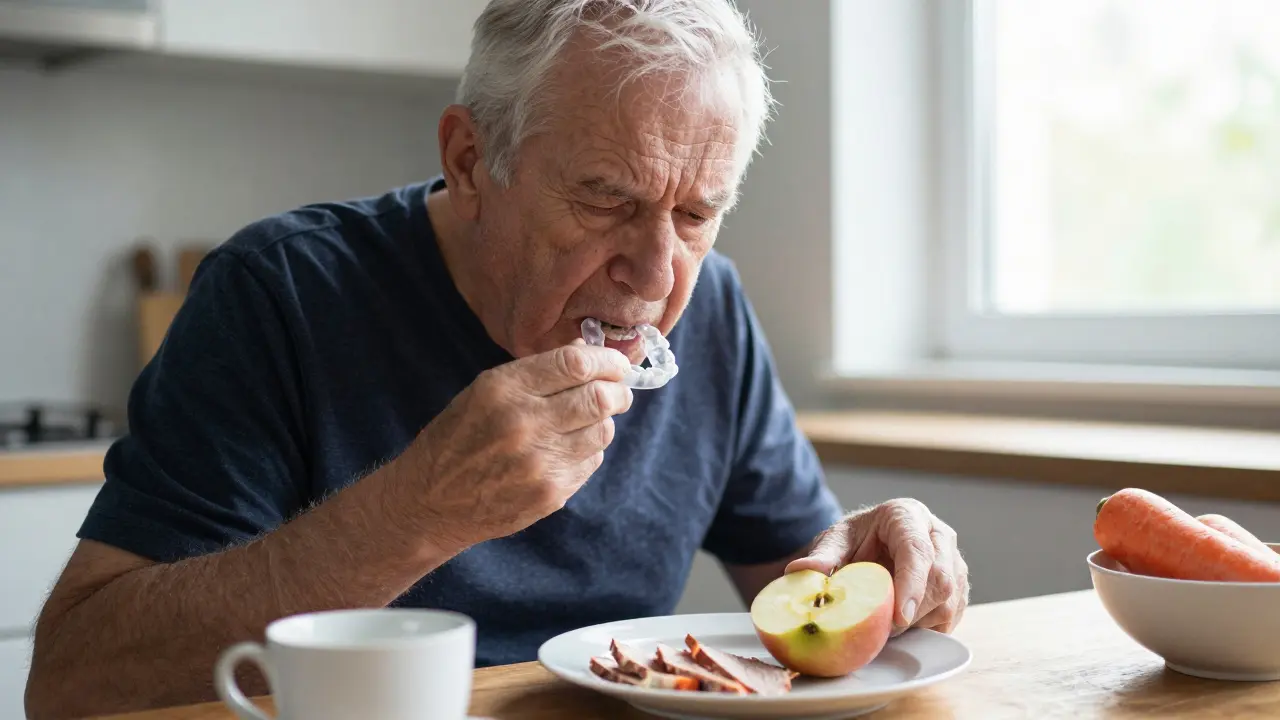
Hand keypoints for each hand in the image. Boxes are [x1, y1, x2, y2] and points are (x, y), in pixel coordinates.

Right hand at [394, 340, 633, 549]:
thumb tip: (590, 354)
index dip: (607, 361)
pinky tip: (563, 452)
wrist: (431, 502)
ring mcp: (539, 462)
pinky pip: (590, 462)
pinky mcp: (550, 492)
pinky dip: (586, 452)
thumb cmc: (459, 439)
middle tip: (617, 392)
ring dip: (602, 422)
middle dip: (618, 392)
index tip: (616, 364)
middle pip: (599, 397)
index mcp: (503, 389)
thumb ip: (536, 373)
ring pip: (602, 431)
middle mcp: (522, 423)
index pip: (575, 363)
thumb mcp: (483, 392)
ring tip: (584, 423)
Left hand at [786, 499, 968, 634]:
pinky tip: (905, 627)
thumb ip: (823, 556)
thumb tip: (799, 571)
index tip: (899, 616)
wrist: (872, 542)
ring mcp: (953, 560)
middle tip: (882, 630)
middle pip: (941, 579)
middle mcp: (938, 535)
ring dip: (919, 622)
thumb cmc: (856, 539)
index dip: (911, 584)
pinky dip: (928, 628)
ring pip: (949, 600)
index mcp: (907, 515)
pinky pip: (952, 614)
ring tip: (887, 626)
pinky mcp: (958, 585)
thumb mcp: (836, 540)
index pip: (917, 550)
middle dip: (913, 611)